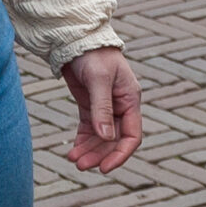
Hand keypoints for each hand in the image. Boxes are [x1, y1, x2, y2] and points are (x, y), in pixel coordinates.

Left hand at [61, 47, 141, 173]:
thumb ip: (102, 108)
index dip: (120, 154)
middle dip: (99, 154)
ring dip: (89, 150)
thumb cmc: (94, 55)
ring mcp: (106, 107)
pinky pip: (90, 130)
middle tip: (81, 165)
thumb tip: (105, 137)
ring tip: (73, 160)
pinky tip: (73, 150)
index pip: (132, 135)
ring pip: (101, 138)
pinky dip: (83, 141)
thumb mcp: (99, 80)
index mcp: (130, 100)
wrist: (77, 39)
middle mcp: (121, 107)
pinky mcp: (91, 106)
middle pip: (114, 140)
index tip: (105, 168)